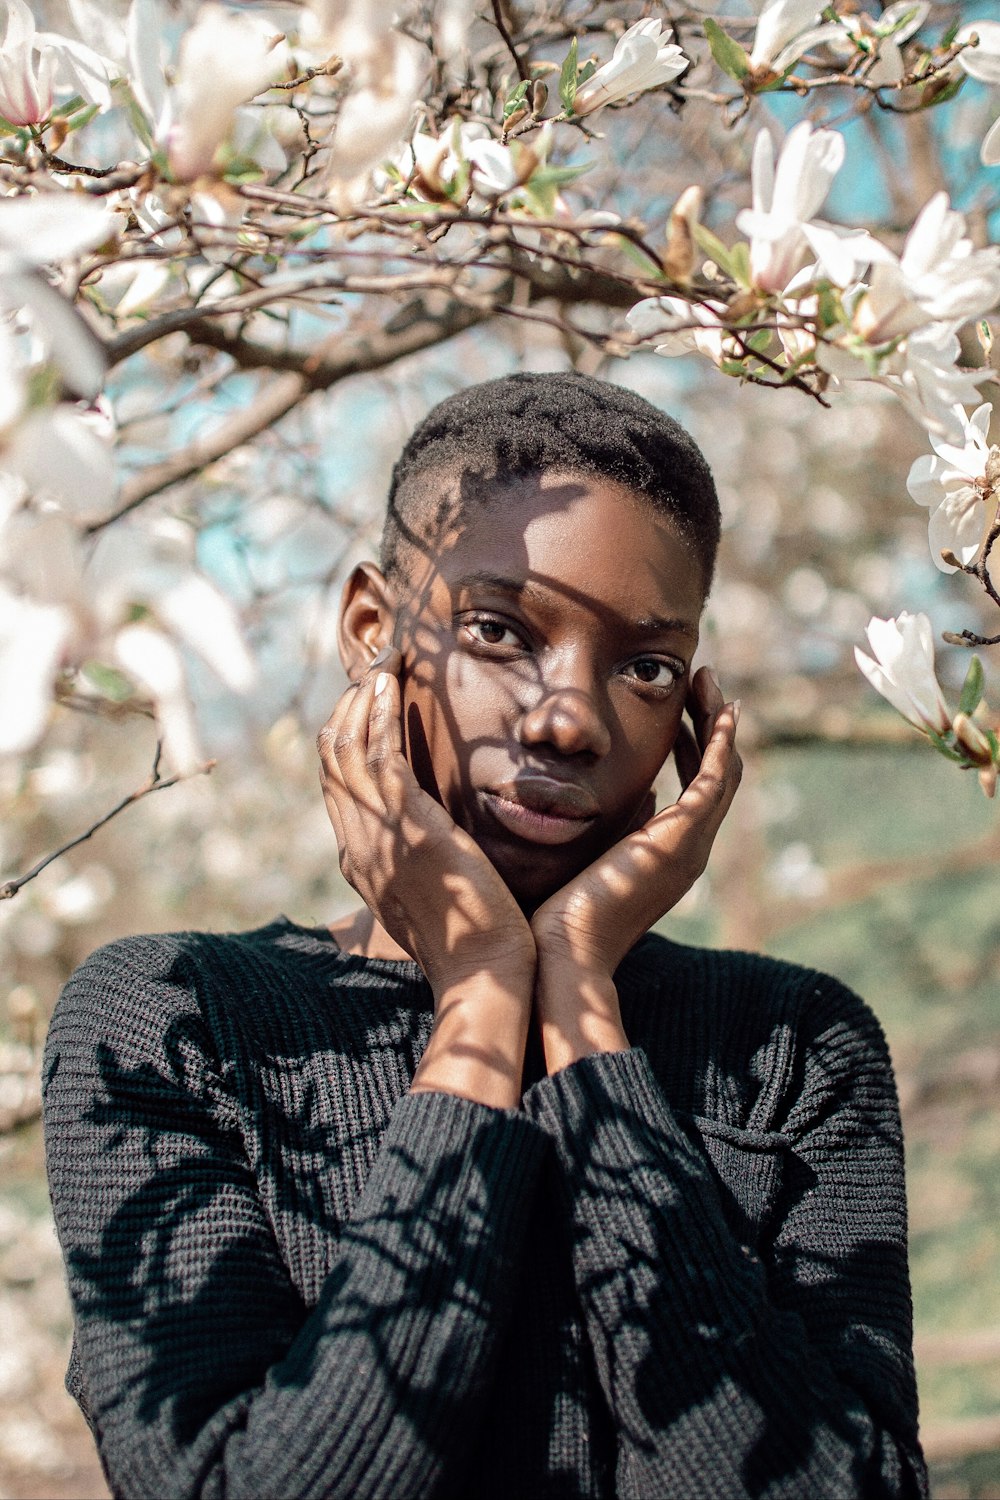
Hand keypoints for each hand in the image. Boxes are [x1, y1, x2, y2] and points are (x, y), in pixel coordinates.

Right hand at [317, 650, 535, 1105]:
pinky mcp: (404, 826)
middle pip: (331, 763)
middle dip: (347, 712)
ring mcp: (375, 836)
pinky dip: (377, 714)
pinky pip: (376, 755)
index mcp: (362, 863)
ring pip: (344, 750)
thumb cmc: (478, 941)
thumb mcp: (441, 896)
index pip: (339, 788)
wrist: (487, 973)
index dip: (347, 741)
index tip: (369, 705)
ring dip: (359, 702)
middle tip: (372, 673)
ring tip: (380, 667)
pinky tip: (389, 685)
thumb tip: (445, 844)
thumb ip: (430, 863)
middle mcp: (357, 846)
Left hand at [530, 667, 740, 1070]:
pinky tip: (716, 707)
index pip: (693, 788)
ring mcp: (690, 846)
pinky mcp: (681, 840)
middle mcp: (688, 850)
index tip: (679, 706)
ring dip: (716, 721)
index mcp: (664, 855)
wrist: (561, 958)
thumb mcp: (580, 859)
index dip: (690, 743)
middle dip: (708, 724)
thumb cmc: (552, 918)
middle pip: (716, 774)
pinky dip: (719, 740)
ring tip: (704, 680)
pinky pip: (714, 780)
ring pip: (722, 770)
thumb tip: (593, 797)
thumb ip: (597, 829)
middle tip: (700, 680)